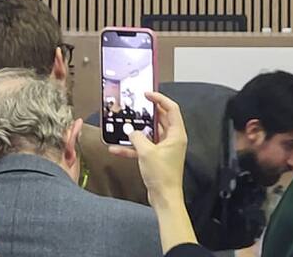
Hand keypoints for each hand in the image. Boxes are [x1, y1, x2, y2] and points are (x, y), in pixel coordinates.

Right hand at [109, 91, 186, 206]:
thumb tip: (131, 131)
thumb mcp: (147, 152)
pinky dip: (132, 147)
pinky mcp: (156, 157)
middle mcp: (172, 139)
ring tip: (125, 123)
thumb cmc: (162, 176)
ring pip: (150, 133)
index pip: (171, 109)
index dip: (160, 99)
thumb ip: (137, 137)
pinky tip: (117, 148)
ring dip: (137, 130)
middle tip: (136, 105)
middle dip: (147, 112)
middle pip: (161, 119)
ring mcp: (164, 148)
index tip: (147, 94)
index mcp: (176, 134)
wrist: (164, 198)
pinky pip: (143, 147)